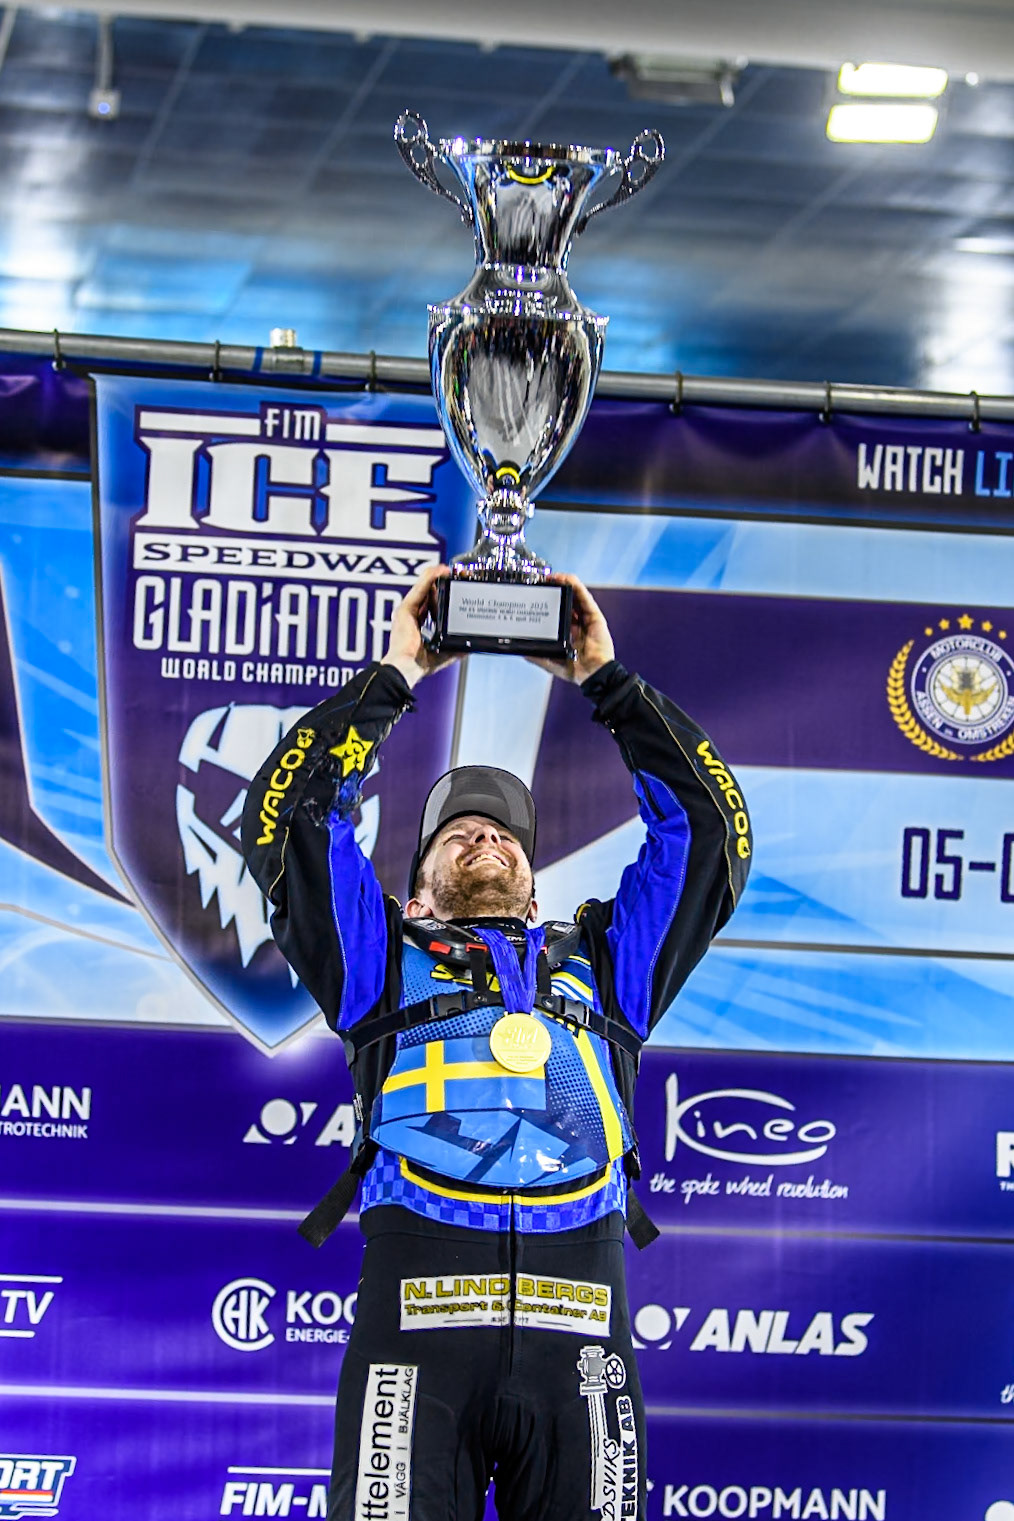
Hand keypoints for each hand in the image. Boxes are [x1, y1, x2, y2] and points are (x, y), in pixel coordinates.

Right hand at [381, 564, 454, 687]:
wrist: (406, 668)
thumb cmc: (419, 665)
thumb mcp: (444, 652)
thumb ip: (455, 646)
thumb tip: (470, 646)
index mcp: (417, 625)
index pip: (431, 603)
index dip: (443, 594)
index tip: (457, 588)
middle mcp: (411, 615)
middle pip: (428, 592)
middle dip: (443, 583)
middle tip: (459, 576)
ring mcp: (407, 610)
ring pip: (423, 586)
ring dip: (438, 576)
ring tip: (452, 570)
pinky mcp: (405, 608)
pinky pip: (420, 587)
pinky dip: (430, 577)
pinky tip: (442, 570)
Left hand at [530, 574, 614, 684]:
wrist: (592, 674)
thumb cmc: (576, 670)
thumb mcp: (550, 661)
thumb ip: (536, 656)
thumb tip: (522, 651)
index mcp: (569, 633)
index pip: (559, 612)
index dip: (550, 603)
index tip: (539, 595)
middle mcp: (578, 623)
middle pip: (567, 601)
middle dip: (555, 591)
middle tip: (542, 583)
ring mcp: (586, 618)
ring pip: (576, 595)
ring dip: (564, 583)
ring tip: (551, 577)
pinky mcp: (594, 616)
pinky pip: (584, 596)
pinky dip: (575, 585)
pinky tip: (566, 579)